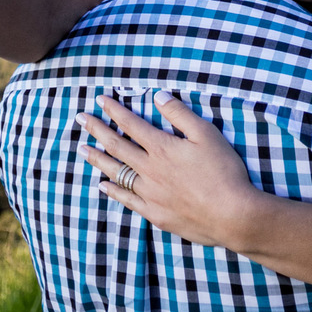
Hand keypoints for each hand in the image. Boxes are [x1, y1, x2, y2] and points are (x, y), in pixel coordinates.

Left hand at [77, 91, 266, 249]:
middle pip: (116, 146)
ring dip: (98, 159)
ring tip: (83, 149)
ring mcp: (150, 194)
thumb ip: (180, 114)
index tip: (99, 100)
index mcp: (162, 148)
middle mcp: (150, 170)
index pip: (130, 124)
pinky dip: (113, 191)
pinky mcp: (155, 214)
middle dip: (96, 130)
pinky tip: (103, 186)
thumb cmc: (224, 172)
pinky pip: (127, 200)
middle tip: (80, 119)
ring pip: (116, 173)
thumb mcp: (207, 135)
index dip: (113, 111)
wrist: (232, 215)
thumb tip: (159, 96)